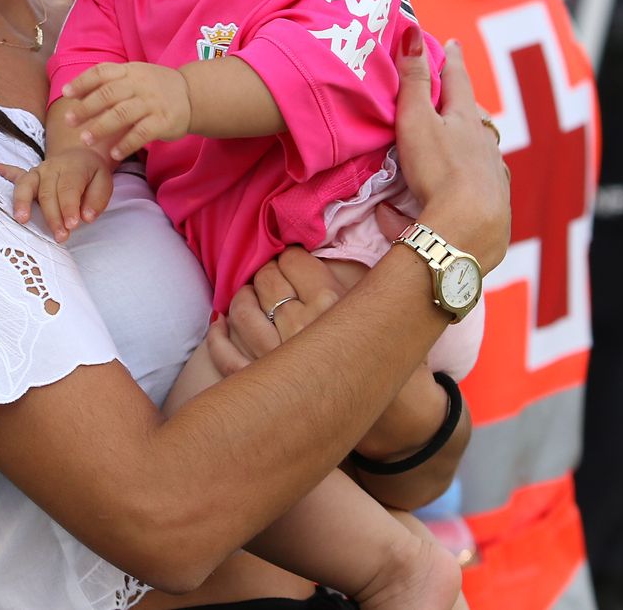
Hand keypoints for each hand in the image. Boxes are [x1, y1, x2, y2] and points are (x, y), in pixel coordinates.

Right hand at [0, 151, 112, 242]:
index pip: (69, 189)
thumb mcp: (104, 183)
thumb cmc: (91, 175)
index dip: (69, 207)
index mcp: (73, 167)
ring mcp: (37, 170)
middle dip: (52, 216)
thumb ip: (97, 200)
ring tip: (21, 219)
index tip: (72, 225)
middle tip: (60, 236)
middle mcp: (52, 167)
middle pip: (48, 193)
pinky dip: (2, 171)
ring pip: (27, 186)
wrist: (80, 156)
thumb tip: (86, 217)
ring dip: (22, 202)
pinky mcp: (28, 176)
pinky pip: (13, 173)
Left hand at [58, 62, 190, 161]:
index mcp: (129, 71)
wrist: (192, 94)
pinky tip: (114, 154)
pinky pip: (141, 133)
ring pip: (122, 114)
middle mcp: (139, 85)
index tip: (67, 93)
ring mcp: (152, 103)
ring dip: (101, 127)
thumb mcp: (134, 76)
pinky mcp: (163, 121)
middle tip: (69, 121)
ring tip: (86, 140)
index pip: (102, 72)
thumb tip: (75, 94)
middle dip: (86, 108)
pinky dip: (126, 144)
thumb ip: (109, 83)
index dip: (83, 82)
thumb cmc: (154, 87)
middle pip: (108, 94)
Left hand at [207, 249, 455, 467]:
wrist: (403, 420)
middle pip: (265, 281)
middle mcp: (302, 329)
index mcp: (334, 304)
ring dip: (241, 298)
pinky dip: (218, 338)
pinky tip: (221, 325)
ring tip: (251, 296)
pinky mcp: (264, 388)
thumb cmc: (404, 357)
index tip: (295, 261)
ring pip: (241, 311)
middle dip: (266, 272)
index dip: (291, 256)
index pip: (294, 260)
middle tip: (274, 277)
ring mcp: (278, 360)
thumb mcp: (404, 300)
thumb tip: (385, 204)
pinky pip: (225, 357)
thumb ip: (396, 244)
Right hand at [393, 30, 509, 271]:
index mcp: (466, 119)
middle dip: (464, 104)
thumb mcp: (417, 121)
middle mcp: (486, 143)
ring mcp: (494, 174)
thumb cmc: (439, 170)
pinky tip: (463, 189)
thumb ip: (414, 80)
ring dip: (471, 143)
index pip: (459, 80)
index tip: (453, 44)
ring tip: (459, 143)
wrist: (470, 228)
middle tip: (455, 97)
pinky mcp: (497, 205)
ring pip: (484, 149)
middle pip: (475, 116)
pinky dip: (472, 179)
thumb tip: (412, 31)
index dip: (452, 60)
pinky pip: (484, 183)